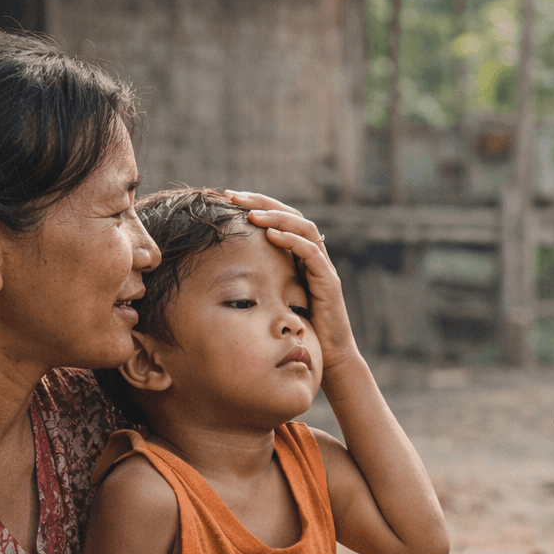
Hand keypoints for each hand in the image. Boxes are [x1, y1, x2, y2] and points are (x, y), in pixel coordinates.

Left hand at [224, 191, 358, 373]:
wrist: (331, 357)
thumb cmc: (299, 330)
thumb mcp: (273, 299)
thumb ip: (259, 281)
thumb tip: (222, 272)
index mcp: (299, 257)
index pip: (280, 219)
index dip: (257, 205)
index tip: (229, 198)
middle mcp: (314, 256)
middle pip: (292, 215)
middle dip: (262, 202)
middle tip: (233, 196)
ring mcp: (323, 268)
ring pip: (304, 228)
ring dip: (276, 218)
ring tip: (252, 215)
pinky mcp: (329, 283)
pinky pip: (312, 253)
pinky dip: (292, 241)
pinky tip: (272, 235)